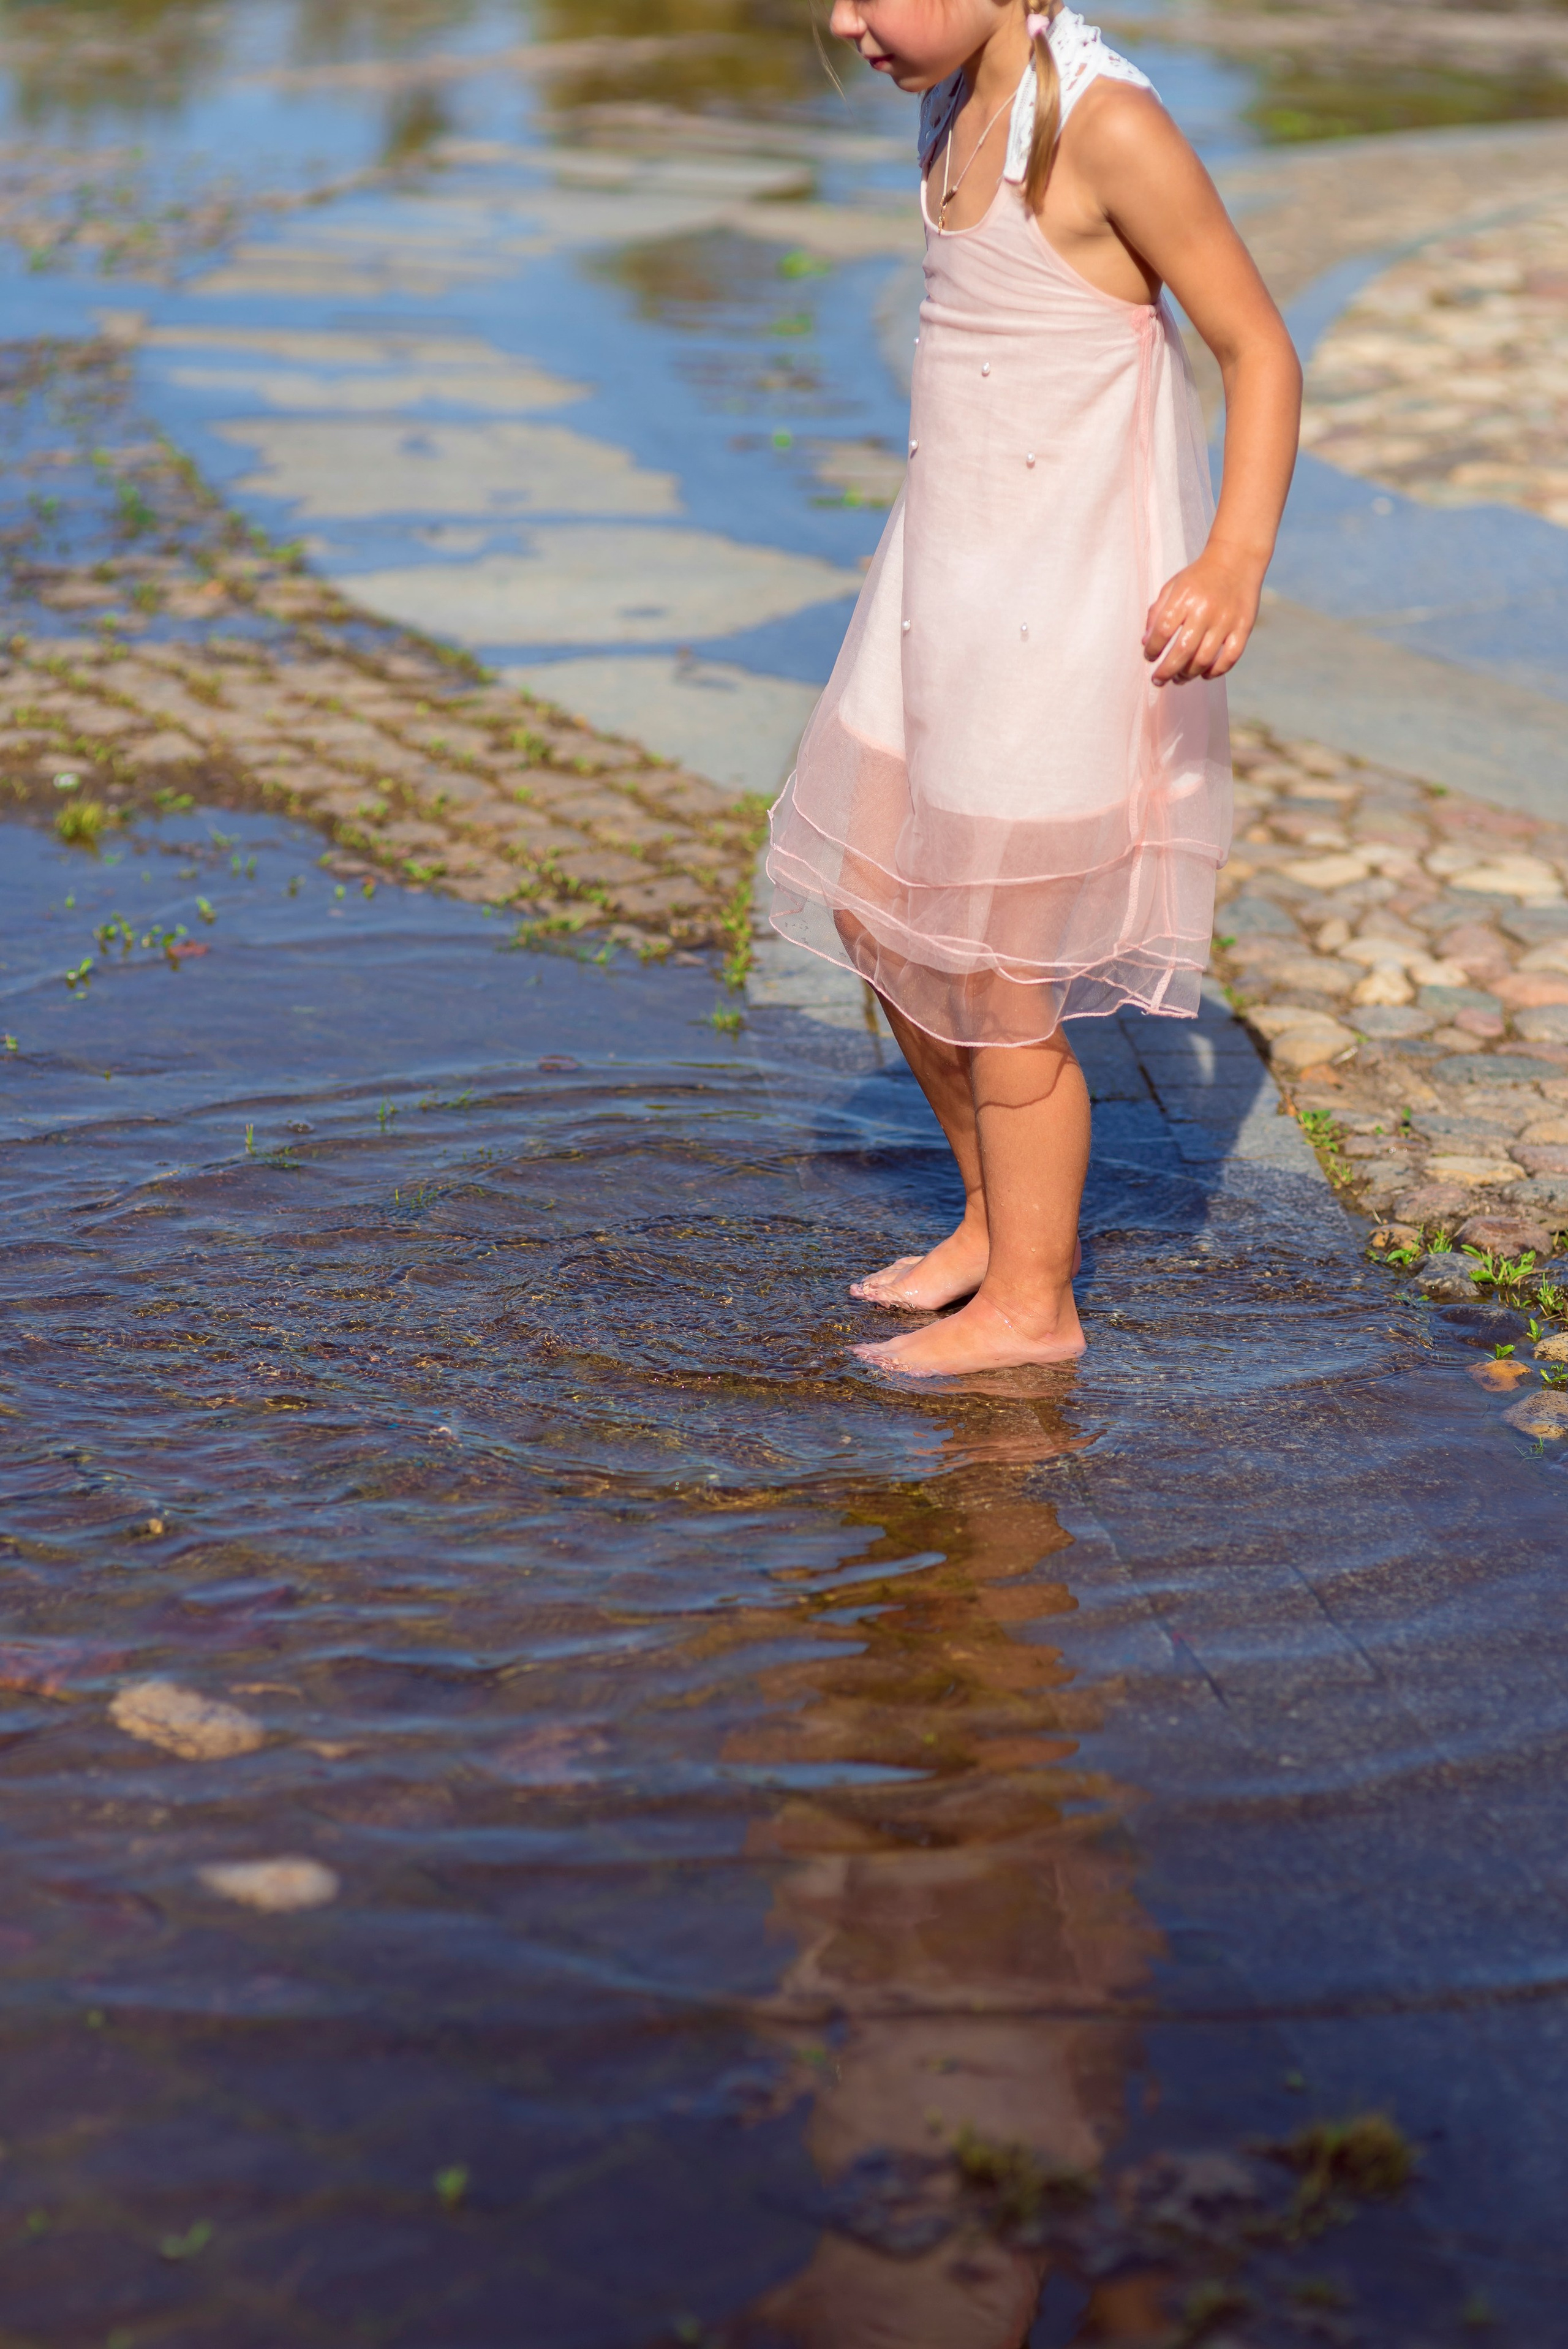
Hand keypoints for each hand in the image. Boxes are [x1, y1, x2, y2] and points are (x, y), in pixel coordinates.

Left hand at [1142, 548, 1262, 686]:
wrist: (1237, 559)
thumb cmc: (1199, 577)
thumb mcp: (1173, 586)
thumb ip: (1157, 612)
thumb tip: (1145, 643)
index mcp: (1184, 597)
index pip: (1163, 631)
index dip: (1152, 649)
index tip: (1149, 657)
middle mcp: (1205, 610)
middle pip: (1182, 651)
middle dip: (1166, 671)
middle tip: (1158, 680)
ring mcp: (1226, 620)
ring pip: (1204, 660)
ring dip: (1188, 675)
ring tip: (1179, 678)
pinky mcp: (1244, 627)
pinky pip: (1229, 659)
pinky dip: (1215, 672)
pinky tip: (1204, 674)